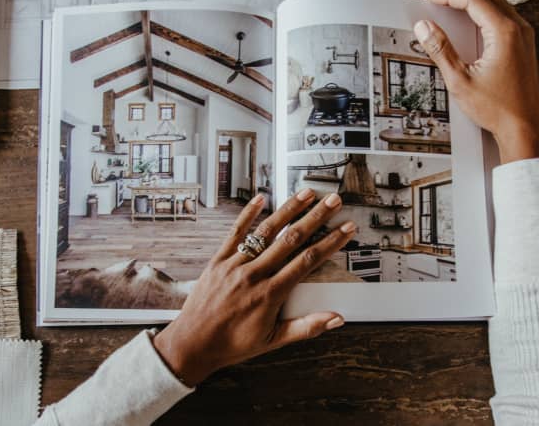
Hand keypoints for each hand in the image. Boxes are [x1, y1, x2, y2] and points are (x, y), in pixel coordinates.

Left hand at [152, 190, 354, 385]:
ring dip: (288, 210)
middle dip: (316, 217)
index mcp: (270, 294)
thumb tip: (336, 319)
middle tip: (333, 202)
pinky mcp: (218, 260)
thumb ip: (306, 327)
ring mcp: (235, 264)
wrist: (192, 343)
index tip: (345, 229)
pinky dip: (248, 214)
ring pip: (266, 231)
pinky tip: (260, 198)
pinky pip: (235, 232)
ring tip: (305, 194)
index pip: (308, 261)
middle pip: (291, 239)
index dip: (330, 242)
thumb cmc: (232, 344)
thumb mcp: (273, 341)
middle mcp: (254, 275)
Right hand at [414, 0, 538, 163]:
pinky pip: (504, 17)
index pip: (473, 0)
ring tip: (451, 9)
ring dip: (474, 2)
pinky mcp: (524, 46)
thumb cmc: (496, 108)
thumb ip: (441, 50)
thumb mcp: (460, 80)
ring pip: (498, 4)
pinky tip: (471, 25)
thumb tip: (424, 27)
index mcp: (504, 33)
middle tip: (439, 0)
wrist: (524, 127)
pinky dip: (485, 14)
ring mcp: (524, 37)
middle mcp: (518, 30)